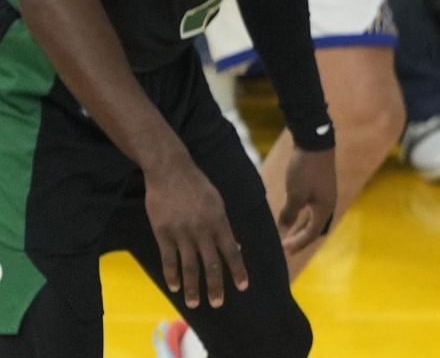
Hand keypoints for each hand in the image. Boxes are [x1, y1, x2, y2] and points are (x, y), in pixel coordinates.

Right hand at [144, 157, 247, 308]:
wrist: (170, 170)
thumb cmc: (197, 185)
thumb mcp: (217, 202)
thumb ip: (224, 226)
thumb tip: (235, 246)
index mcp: (219, 221)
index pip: (231, 251)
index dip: (238, 270)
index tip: (243, 286)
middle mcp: (202, 229)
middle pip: (211, 264)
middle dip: (216, 286)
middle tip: (218, 303)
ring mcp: (181, 232)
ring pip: (189, 266)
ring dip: (193, 287)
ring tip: (195, 303)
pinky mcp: (163, 233)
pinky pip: (169, 259)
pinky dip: (172, 275)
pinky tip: (175, 287)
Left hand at [278, 148, 337, 255]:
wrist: (315, 142)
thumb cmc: (305, 170)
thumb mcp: (295, 194)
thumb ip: (289, 213)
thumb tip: (284, 227)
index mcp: (325, 208)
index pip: (312, 233)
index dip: (298, 243)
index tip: (284, 250)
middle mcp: (329, 203)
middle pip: (316, 228)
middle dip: (302, 238)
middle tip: (287, 245)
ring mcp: (326, 194)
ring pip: (315, 218)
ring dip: (302, 227)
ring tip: (288, 233)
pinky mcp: (322, 186)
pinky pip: (314, 208)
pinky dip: (304, 216)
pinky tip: (293, 214)